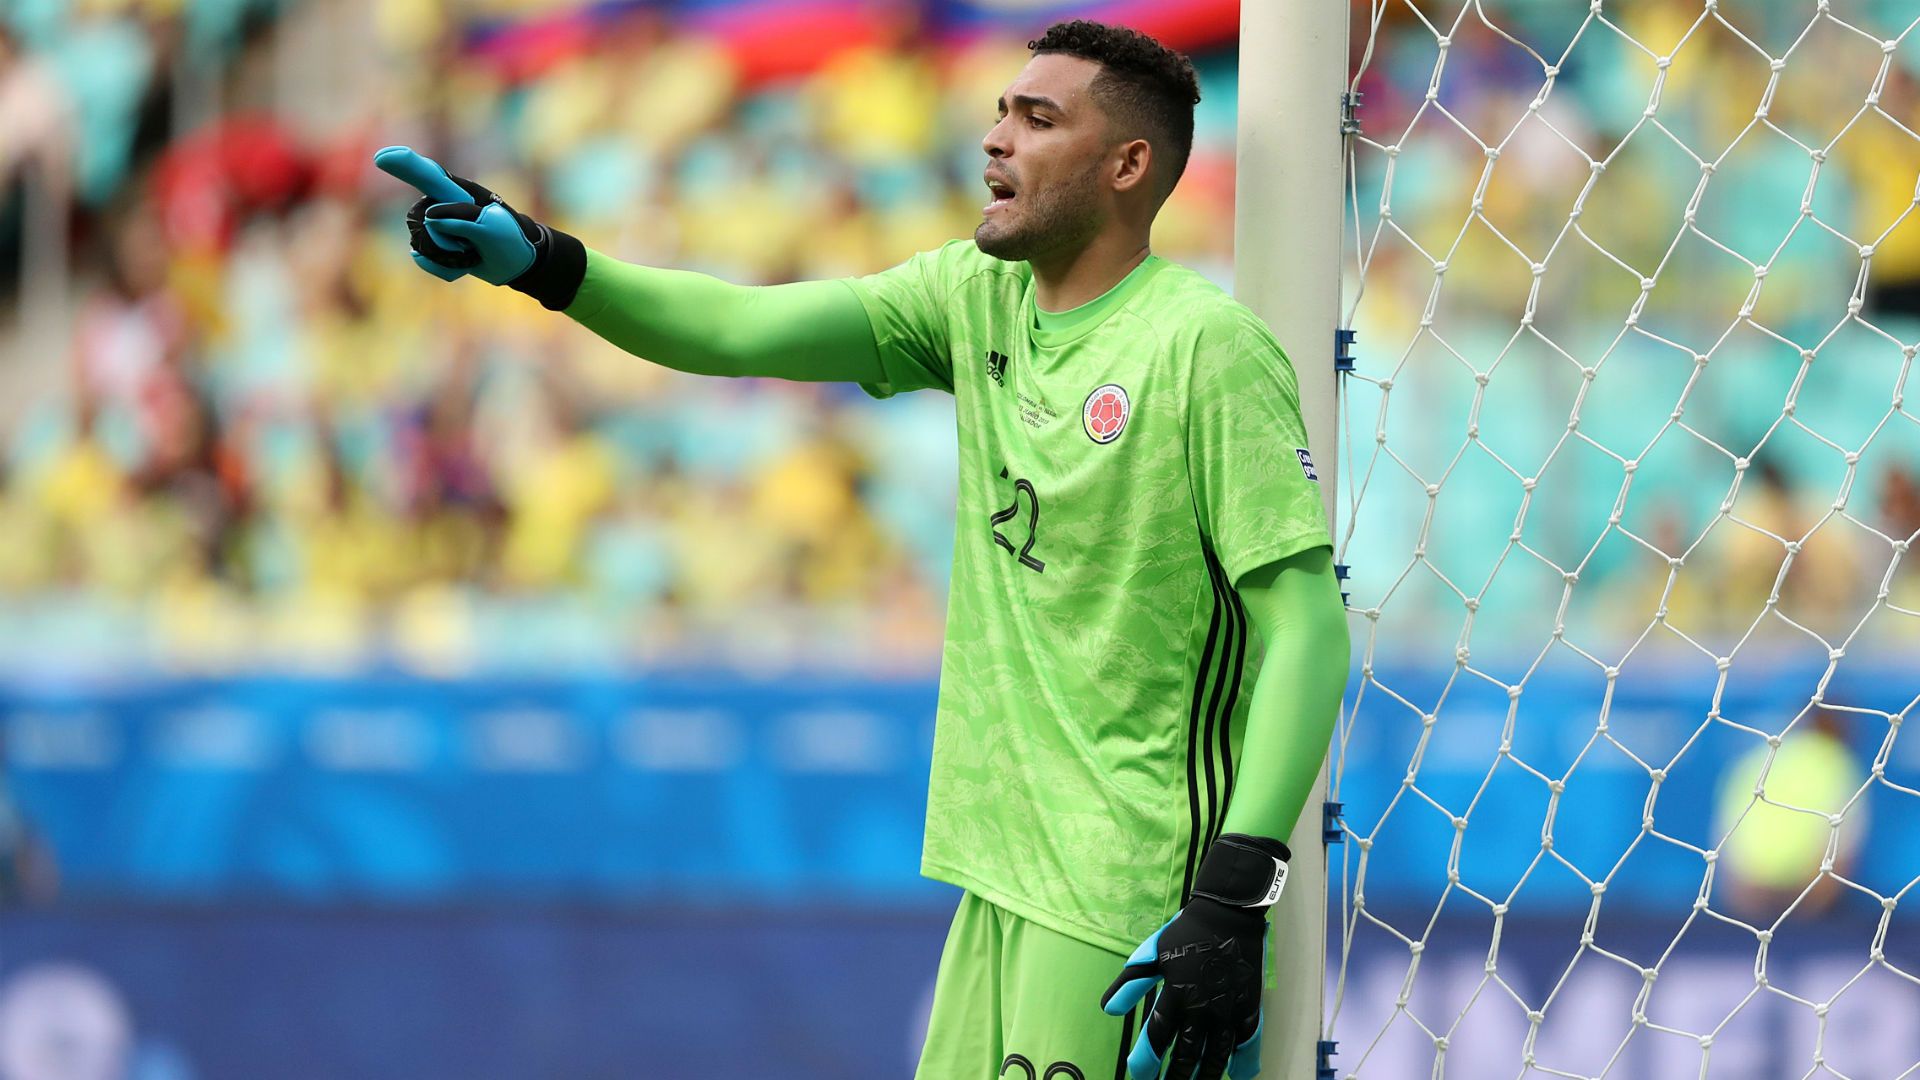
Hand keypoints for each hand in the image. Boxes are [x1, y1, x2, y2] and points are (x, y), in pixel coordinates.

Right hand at [372, 145, 586, 308]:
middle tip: (472, 246)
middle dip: (441, 240)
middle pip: (416, 220)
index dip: (405, 165)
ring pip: (419, 243)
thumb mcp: (494, 229)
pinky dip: (443, 269)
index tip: (383, 158)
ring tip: (471, 254)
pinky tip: (462, 267)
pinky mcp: (434, 244)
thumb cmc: (510, 239)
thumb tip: (430, 218)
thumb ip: (462, 220)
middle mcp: (440, 204)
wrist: (517, 262)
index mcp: (458, 192)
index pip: (428, 175)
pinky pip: (423, 260)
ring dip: (447, 256)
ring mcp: (436, 225)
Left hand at [1101, 834, 1290, 1079]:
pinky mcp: (1249, 1007)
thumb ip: (1130, 983)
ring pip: (1217, 1057)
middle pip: (1187, 1056)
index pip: (1157, 1038)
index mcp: (1175, 994)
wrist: (1228, 914)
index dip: (1145, 1062)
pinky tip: (1239, 1075)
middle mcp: (1202, 1007)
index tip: (1139, 1074)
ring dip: (1205, 1077)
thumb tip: (1108, 1010)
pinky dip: (1244, 1062)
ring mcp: (1228, 1010)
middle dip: (1175, 1078)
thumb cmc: (1185, 933)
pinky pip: (1248, 1043)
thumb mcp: (1152, 954)